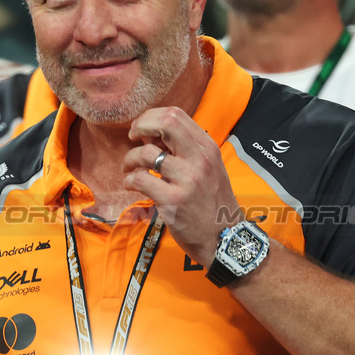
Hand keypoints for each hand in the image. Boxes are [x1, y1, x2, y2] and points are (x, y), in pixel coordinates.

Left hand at [122, 107, 241, 264]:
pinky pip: (140, 180)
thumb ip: (185, 150)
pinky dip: (130, 180)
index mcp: (207, 148)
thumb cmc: (212, 202)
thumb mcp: (208, 169)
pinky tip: (131, 185)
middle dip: (141, 126)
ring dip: (130, 159)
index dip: (151, 118)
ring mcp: (186, 180)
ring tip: (129, 168)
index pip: (176, 115)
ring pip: (146, 153)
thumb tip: (153, 134)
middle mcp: (199, 160)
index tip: (142, 129)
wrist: (225, 238)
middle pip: (165, 123)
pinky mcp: (173, 200)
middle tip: (132, 138)